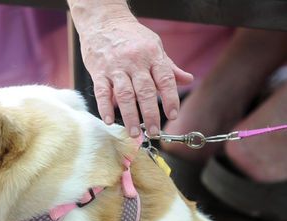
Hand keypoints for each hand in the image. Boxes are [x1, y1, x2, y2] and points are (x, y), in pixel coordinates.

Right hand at [78, 17, 192, 136]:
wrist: (103, 21)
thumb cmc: (130, 37)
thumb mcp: (154, 46)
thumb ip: (169, 67)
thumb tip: (188, 80)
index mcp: (152, 55)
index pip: (165, 80)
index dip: (170, 99)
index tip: (173, 115)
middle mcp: (135, 61)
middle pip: (145, 91)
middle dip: (151, 114)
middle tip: (154, 132)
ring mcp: (116, 67)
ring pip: (125, 95)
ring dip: (130, 116)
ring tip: (134, 133)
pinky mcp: (99, 71)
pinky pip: (102, 92)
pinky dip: (105, 108)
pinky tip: (109, 120)